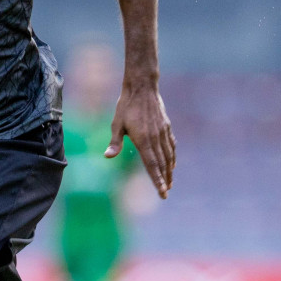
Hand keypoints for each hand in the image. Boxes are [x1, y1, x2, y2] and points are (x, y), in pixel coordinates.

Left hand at [110, 83, 174, 197]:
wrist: (142, 87)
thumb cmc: (126, 105)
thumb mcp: (116, 123)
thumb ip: (115, 141)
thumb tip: (107, 156)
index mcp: (143, 139)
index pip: (151, 164)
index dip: (156, 179)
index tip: (162, 191)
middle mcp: (155, 138)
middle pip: (162, 163)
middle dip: (164, 180)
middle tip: (166, 193)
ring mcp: (163, 132)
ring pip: (168, 155)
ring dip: (170, 170)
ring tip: (170, 183)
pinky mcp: (166, 127)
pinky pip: (171, 145)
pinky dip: (172, 156)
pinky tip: (172, 163)